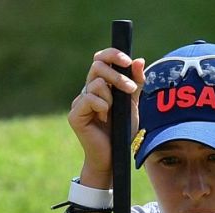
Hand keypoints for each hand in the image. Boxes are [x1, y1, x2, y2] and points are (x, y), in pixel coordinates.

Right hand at [68, 49, 143, 189]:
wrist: (114, 156)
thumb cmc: (122, 132)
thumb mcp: (132, 104)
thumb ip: (135, 83)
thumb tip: (139, 60)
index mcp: (100, 85)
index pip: (101, 59)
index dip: (112, 55)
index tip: (127, 60)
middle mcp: (87, 90)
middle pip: (97, 66)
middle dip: (117, 75)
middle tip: (130, 90)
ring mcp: (79, 102)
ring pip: (96, 83)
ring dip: (111, 96)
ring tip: (112, 113)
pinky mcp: (75, 114)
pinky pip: (89, 98)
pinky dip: (101, 106)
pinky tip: (104, 118)